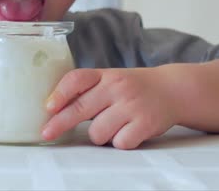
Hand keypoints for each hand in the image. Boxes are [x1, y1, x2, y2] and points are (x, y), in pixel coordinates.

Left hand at [42, 68, 178, 148]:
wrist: (172, 89)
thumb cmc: (132, 88)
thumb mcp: (110, 80)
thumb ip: (86, 91)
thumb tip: (53, 109)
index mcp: (105, 75)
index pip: (77, 79)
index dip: (60, 93)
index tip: (48, 107)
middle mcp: (117, 88)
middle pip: (81, 108)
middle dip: (60, 124)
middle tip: (47, 133)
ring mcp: (131, 105)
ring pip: (97, 132)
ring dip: (99, 135)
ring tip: (111, 125)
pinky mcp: (145, 124)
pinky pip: (119, 143)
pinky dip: (119, 142)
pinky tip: (127, 131)